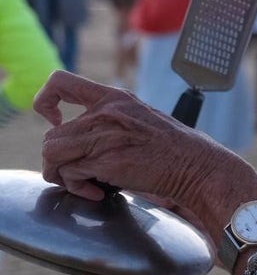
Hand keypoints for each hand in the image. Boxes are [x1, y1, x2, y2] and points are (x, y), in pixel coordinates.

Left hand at [34, 71, 225, 204]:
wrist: (194, 164)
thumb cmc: (172, 147)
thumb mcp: (140, 117)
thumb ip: (110, 119)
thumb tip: (78, 137)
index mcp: (113, 98)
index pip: (60, 82)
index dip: (45, 101)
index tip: (55, 120)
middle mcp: (104, 113)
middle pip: (51, 136)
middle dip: (57, 159)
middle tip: (76, 172)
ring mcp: (103, 136)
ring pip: (51, 154)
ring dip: (60, 174)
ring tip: (82, 182)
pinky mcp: (104, 161)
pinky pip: (68, 175)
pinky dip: (77, 188)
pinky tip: (97, 192)